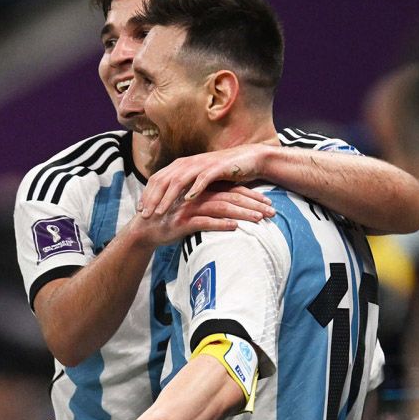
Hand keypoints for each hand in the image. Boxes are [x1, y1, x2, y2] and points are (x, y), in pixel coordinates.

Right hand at [124, 181, 273, 247]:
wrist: (145, 229)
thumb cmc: (170, 219)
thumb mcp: (191, 208)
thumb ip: (208, 204)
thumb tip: (232, 209)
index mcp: (201, 191)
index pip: (231, 190)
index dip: (250, 195)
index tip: (268, 202)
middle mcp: (197, 196)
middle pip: (231, 197)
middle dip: (253, 204)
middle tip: (273, 212)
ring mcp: (189, 208)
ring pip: (221, 208)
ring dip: (243, 213)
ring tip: (260, 219)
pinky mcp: (182, 221)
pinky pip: (204, 222)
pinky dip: (220, 224)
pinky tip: (235, 228)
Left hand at [139, 144, 270, 218]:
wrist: (248, 159)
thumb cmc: (222, 173)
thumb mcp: (197, 179)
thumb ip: (182, 186)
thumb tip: (166, 200)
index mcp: (180, 165)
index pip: (156, 179)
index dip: (147, 194)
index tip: (140, 210)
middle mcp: (187, 162)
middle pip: (163, 180)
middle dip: (152, 199)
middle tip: (145, 216)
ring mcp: (201, 164)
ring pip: (178, 181)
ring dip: (168, 198)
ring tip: (160, 212)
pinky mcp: (217, 168)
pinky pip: (202, 179)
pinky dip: (194, 189)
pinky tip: (187, 201)